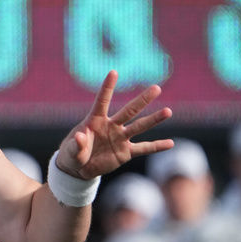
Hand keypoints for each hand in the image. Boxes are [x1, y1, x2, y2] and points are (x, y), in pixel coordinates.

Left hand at [56, 70, 172, 178]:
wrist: (79, 169)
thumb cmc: (72, 154)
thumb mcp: (70, 152)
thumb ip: (76, 145)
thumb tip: (80, 137)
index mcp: (95, 121)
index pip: (102, 101)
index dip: (107, 87)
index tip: (113, 72)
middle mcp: (111, 126)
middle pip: (129, 111)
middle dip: (142, 101)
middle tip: (156, 88)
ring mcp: (120, 138)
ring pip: (139, 127)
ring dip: (153, 120)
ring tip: (168, 111)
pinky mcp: (126, 152)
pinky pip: (144, 148)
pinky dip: (157, 147)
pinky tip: (170, 143)